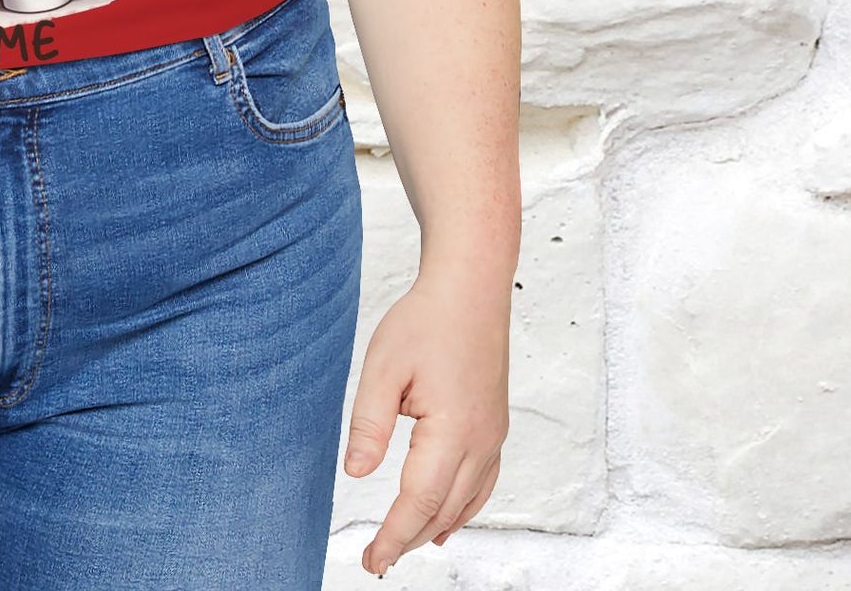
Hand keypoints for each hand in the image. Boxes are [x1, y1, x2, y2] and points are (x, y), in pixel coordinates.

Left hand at [343, 260, 510, 574]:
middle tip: (377, 559)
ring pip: (467, 501)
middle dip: (410, 538)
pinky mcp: (495, 425)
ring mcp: (493, 435)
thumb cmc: (426, 321)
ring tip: (404, 544)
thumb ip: (368, 423)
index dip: (394, 536)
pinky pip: (482, 483)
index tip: (371, 560)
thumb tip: (355, 473)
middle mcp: (482, 442)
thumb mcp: (383, 367)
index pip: (420, 501)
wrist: (471, 289)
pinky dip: (462, 507)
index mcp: (454, 432)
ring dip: (436, 526)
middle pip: (445, 509)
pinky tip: (447, 516)